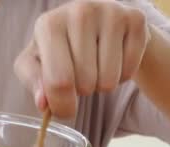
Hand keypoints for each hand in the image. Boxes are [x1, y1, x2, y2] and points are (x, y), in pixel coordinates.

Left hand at [14, 0, 150, 117]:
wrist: (96, 23)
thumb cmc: (60, 47)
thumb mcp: (36, 62)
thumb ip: (34, 82)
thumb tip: (43, 103)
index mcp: (49, 25)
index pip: (59, 81)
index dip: (63, 106)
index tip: (66, 110)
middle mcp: (79, 13)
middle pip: (85, 83)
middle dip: (83, 91)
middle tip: (80, 74)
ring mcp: (110, 13)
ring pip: (108, 80)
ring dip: (102, 85)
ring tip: (96, 67)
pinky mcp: (135, 19)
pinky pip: (129, 71)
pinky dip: (122, 76)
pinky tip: (114, 60)